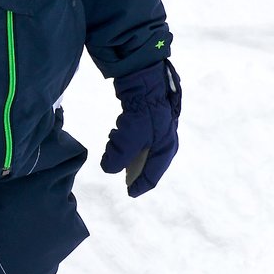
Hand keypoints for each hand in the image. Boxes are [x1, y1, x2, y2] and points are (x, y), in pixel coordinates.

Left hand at [100, 60, 181, 197]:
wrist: (147, 81)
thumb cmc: (143, 113)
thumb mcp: (129, 138)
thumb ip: (118, 157)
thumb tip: (108, 168)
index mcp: (165, 149)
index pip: (153, 175)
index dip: (139, 185)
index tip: (128, 192)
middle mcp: (165, 140)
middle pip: (145, 162)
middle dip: (128, 164)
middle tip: (114, 163)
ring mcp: (158, 128)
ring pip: (139, 148)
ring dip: (124, 149)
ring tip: (112, 141)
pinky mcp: (149, 117)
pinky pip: (135, 135)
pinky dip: (124, 137)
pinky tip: (116, 129)